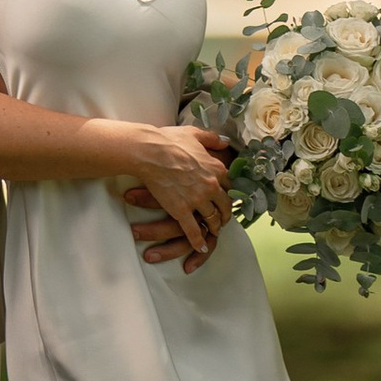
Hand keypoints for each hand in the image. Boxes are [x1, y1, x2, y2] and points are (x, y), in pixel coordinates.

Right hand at [111, 124, 231, 271]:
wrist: (150, 152)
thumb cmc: (169, 140)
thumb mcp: (195, 134)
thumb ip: (212, 138)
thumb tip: (225, 142)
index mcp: (216, 168)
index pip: (230, 187)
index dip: (228, 194)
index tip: (225, 199)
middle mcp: (211, 186)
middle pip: (225, 206)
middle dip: (225, 214)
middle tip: (223, 218)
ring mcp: (197, 200)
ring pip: (212, 219)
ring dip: (214, 227)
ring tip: (213, 231)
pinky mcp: (182, 210)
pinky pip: (194, 230)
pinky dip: (198, 241)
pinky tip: (200, 246)